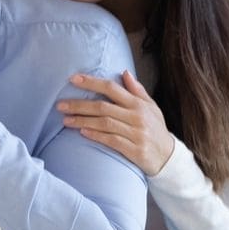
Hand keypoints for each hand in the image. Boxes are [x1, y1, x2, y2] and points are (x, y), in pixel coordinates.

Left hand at [58, 71, 175, 174]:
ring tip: (66, 120)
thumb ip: (137, 90)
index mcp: (138, 104)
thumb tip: (125, 72)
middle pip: (103, 107)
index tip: (73, 79)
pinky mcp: (134, 150)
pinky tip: (82, 133)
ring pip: (104, 123)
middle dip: (79, 105)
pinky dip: (96, 136)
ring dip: (82, 121)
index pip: (112, 88)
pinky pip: (111, 140)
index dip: (91, 82)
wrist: (168, 157)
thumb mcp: (151, 107)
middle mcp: (137, 116)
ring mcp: (136, 133)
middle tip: (60, 105)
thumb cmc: (156, 130)